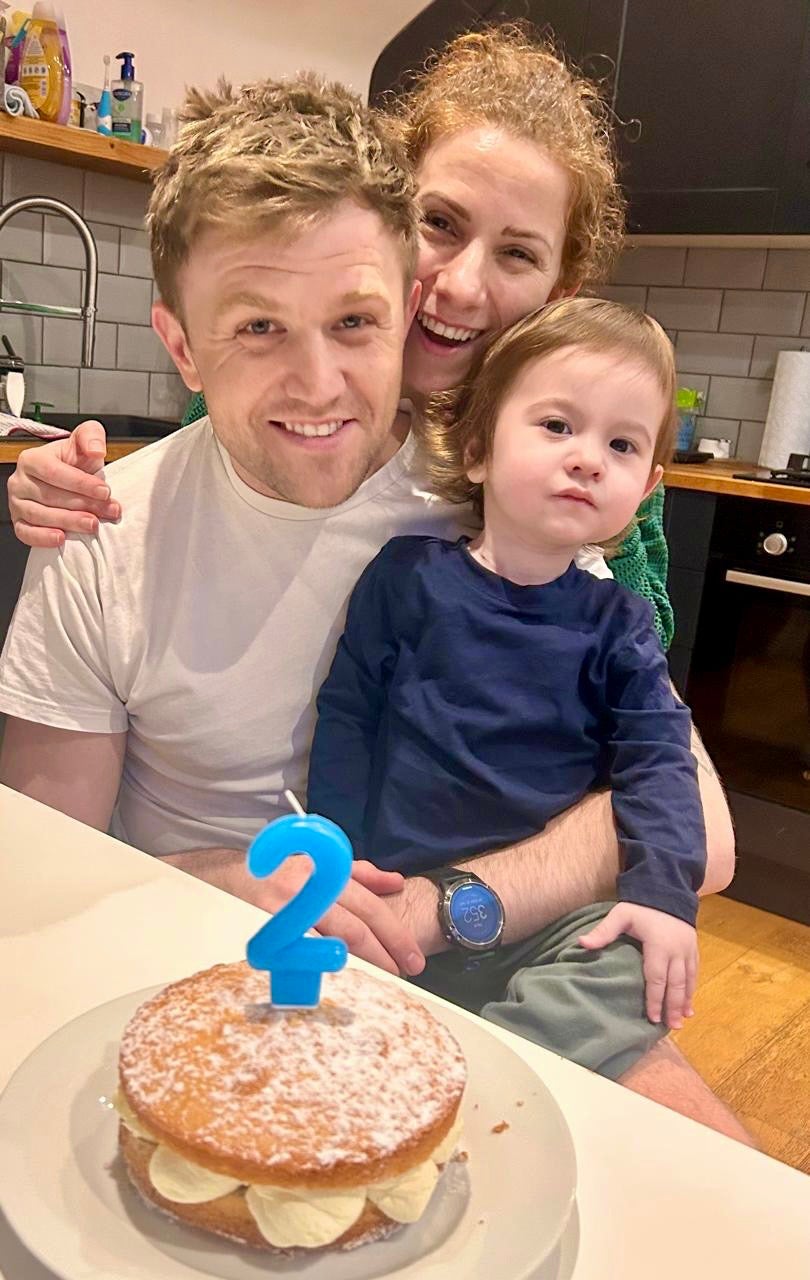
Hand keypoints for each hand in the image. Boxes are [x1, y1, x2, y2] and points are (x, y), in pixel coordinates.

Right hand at [8, 421, 118, 547]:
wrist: (68, 480)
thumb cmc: (75, 462)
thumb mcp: (85, 441)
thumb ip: (92, 436)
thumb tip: (96, 449)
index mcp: (32, 459)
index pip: (54, 472)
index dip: (81, 483)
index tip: (105, 491)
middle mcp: (19, 480)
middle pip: (50, 496)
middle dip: (83, 505)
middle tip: (108, 511)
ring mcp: (16, 503)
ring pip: (40, 515)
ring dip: (69, 522)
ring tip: (93, 525)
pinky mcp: (19, 522)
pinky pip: (26, 533)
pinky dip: (43, 538)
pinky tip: (61, 539)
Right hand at [254, 855, 425, 978]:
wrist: (235, 874)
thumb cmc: (285, 873)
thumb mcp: (324, 864)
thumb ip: (362, 874)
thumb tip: (396, 883)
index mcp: (328, 872)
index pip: (369, 905)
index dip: (394, 932)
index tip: (412, 955)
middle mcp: (310, 889)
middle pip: (355, 927)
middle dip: (385, 951)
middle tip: (407, 970)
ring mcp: (288, 910)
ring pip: (332, 940)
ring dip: (362, 962)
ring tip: (383, 976)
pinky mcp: (269, 929)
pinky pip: (302, 952)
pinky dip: (324, 965)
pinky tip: (340, 976)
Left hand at [578, 902, 697, 1029]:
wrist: (667, 890)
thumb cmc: (642, 906)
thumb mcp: (621, 915)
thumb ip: (604, 931)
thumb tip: (581, 943)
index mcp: (658, 945)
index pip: (656, 977)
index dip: (655, 999)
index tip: (653, 1018)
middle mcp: (676, 951)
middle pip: (675, 984)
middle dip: (672, 1007)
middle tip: (671, 1027)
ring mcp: (687, 950)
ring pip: (687, 981)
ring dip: (684, 1002)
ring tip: (681, 1022)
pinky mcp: (693, 949)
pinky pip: (694, 973)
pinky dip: (692, 990)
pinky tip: (690, 1006)